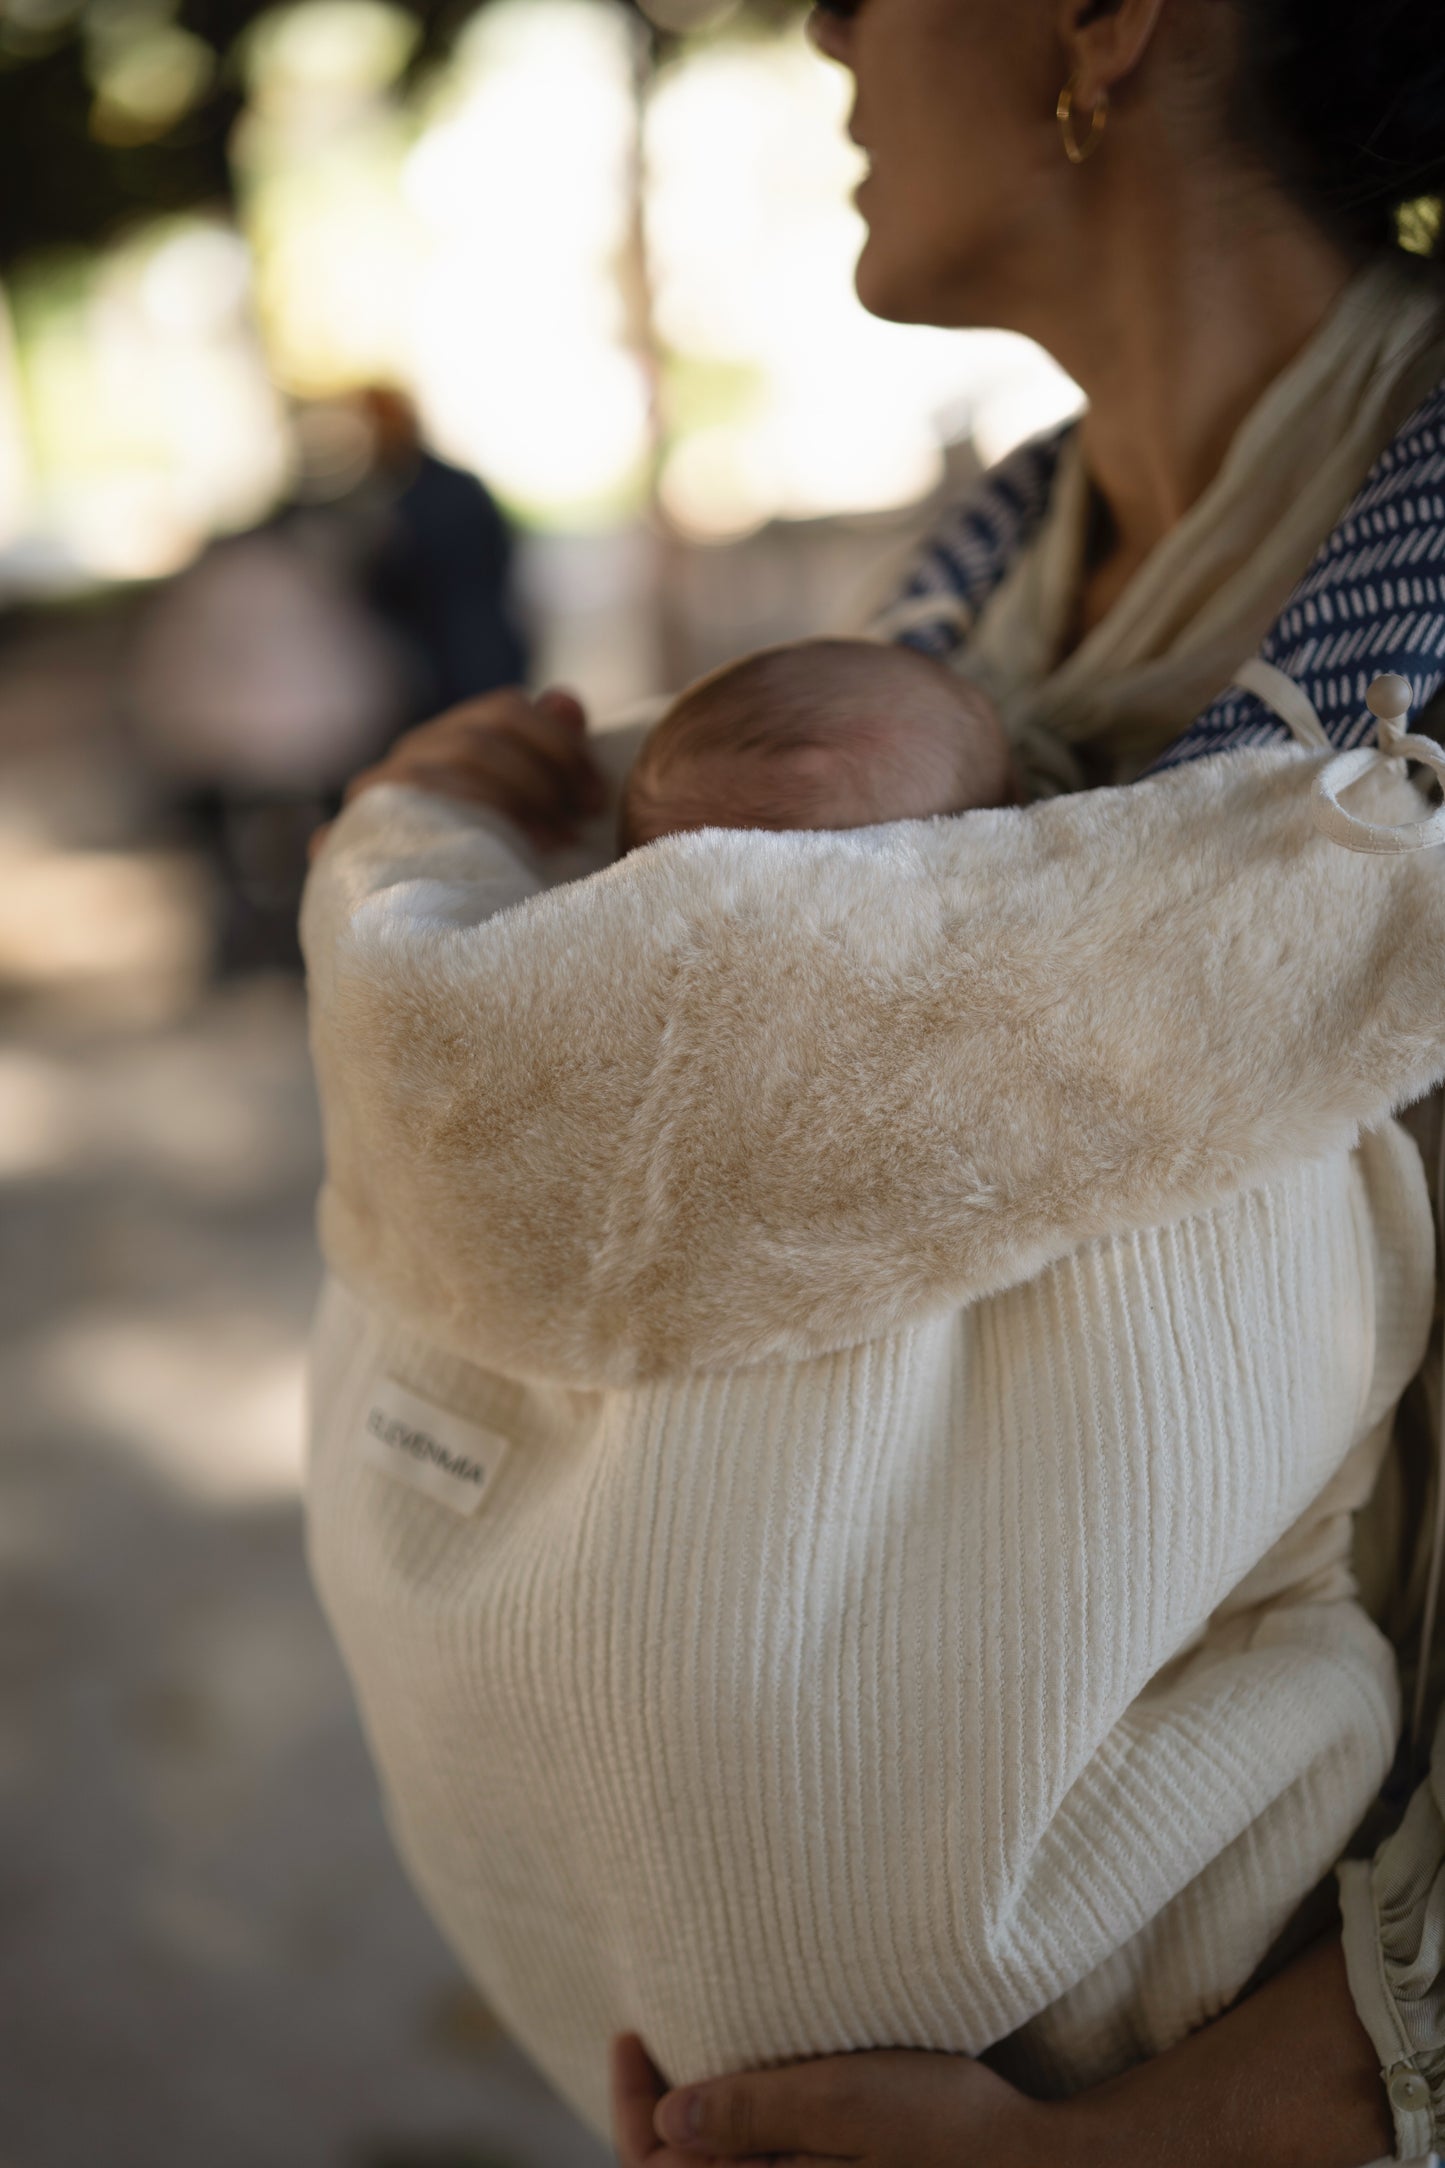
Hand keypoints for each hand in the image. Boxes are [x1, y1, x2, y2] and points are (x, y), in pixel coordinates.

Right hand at [308, 686, 606, 862]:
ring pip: (454, 761)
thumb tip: (565, 702)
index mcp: (457, 736)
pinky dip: (464, 812)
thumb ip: (548, 749)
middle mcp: (417, 750)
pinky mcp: (358, 817)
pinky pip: (411, 798)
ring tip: (556, 844)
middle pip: (482, 735)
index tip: (598, 796)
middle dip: (544, 775)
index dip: (560, 745)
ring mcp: (383, 783)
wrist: (404, 925)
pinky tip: (499, 849)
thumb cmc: (489, 866)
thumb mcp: (529, 806)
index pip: (507, 711)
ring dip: (515, 799)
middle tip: (584, 821)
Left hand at [610, 2034, 1062, 2166]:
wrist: (1037, 2166)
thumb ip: (751, 2115)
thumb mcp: (843, 2100)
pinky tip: (747, 2085)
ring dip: (691, 2127)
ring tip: (688, 2053)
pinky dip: (734, 2136)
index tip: (629, 2031)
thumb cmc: (946, 2129)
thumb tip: (664, 2122)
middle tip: (646, 2035)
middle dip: (649, 2115)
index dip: (628, 2108)